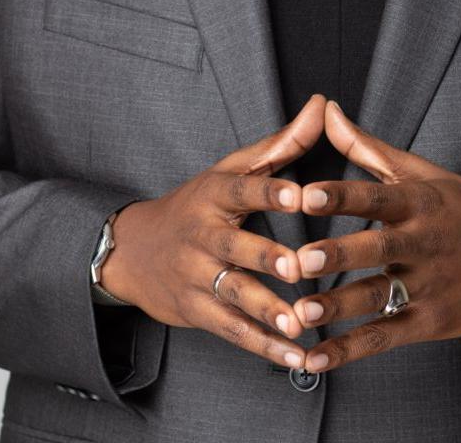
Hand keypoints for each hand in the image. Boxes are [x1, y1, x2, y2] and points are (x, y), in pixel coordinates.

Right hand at [101, 92, 325, 369]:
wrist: (136, 250)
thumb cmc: (201, 203)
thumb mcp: (234, 167)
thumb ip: (283, 142)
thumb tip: (323, 103)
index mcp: (216, 194)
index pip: (244, 189)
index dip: (271, 191)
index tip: (302, 194)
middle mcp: (203, 235)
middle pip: (236, 246)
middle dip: (266, 257)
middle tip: (298, 265)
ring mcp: (196, 276)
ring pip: (234, 294)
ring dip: (267, 311)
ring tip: (299, 325)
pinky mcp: (197, 312)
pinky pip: (233, 331)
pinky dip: (265, 347)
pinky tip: (298, 356)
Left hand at [290, 99, 460, 373]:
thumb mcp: (419, 172)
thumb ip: (366, 146)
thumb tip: (325, 108)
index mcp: (419, 202)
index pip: (377, 196)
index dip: (342, 196)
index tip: (307, 194)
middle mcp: (424, 243)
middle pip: (378, 249)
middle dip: (339, 256)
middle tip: (301, 260)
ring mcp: (428, 286)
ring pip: (379, 297)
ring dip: (338, 307)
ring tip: (301, 313)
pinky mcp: (430, 323)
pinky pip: (385, 337)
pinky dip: (350, 350)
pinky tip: (316, 358)